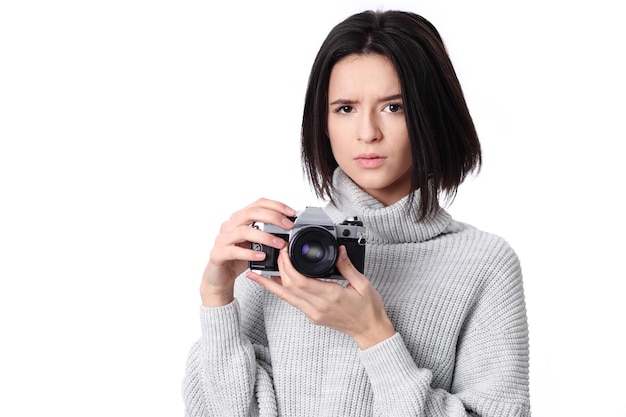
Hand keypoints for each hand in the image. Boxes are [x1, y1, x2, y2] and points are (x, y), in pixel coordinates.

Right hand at [200, 198, 295, 306]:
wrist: (219, 276)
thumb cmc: (237, 257)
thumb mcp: (255, 243)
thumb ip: (267, 233)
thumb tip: (288, 228)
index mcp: (239, 219)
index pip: (258, 204)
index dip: (276, 206)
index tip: (291, 213)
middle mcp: (230, 226)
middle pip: (251, 213)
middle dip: (272, 217)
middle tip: (287, 226)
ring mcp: (223, 239)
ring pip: (243, 231)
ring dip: (264, 236)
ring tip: (279, 243)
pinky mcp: (219, 254)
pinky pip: (234, 251)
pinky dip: (249, 253)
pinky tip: (262, 256)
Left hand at [247, 245, 394, 348]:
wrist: (370, 331)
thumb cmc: (368, 309)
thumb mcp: (363, 284)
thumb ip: (348, 266)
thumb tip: (340, 249)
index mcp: (331, 296)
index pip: (300, 280)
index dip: (288, 265)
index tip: (285, 252)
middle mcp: (318, 307)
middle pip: (288, 287)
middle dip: (278, 269)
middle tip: (274, 254)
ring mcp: (313, 313)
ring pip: (285, 297)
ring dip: (270, 284)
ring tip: (256, 274)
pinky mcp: (312, 317)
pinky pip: (292, 302)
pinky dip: (281, 291)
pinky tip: (274, 284)